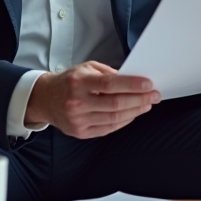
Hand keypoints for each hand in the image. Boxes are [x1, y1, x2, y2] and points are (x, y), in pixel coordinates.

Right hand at [25, 61, 159, 138]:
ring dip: (135, 112)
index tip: (149, 84)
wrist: (46, 99)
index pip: (110, 84)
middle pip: (115, 104)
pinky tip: (133, 114)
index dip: (132, 85)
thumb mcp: (86, 68)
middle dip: (139, 100)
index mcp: (79, 82)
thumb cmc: (69, 81)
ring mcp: (78, 119)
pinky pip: (108, 128)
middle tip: (154, 96)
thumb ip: (109, 73)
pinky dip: (124, 121)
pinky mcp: (80, 132)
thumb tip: (133, 80)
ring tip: (146, 105)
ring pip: (114, 118)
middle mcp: (77, 102)